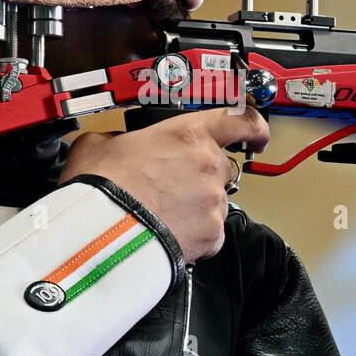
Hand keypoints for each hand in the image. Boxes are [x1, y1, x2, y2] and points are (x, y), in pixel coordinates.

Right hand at [59, 107, 270, 261]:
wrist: (101, 233)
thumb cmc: (101, 187)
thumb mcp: (99, 145)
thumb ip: (120, 139)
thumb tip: (117, 145)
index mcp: (188, 134)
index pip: (239, 120)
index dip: (253, 126)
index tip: (256, 134)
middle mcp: (209, 164)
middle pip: (221, 167)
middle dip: (202, 176)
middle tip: (171, 187)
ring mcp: (214, 201)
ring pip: (215, 202)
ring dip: (197, 206)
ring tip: (162, 214)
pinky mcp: (212, 234)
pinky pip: (211, 233)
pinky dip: (195, 235)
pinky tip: (168, 233)